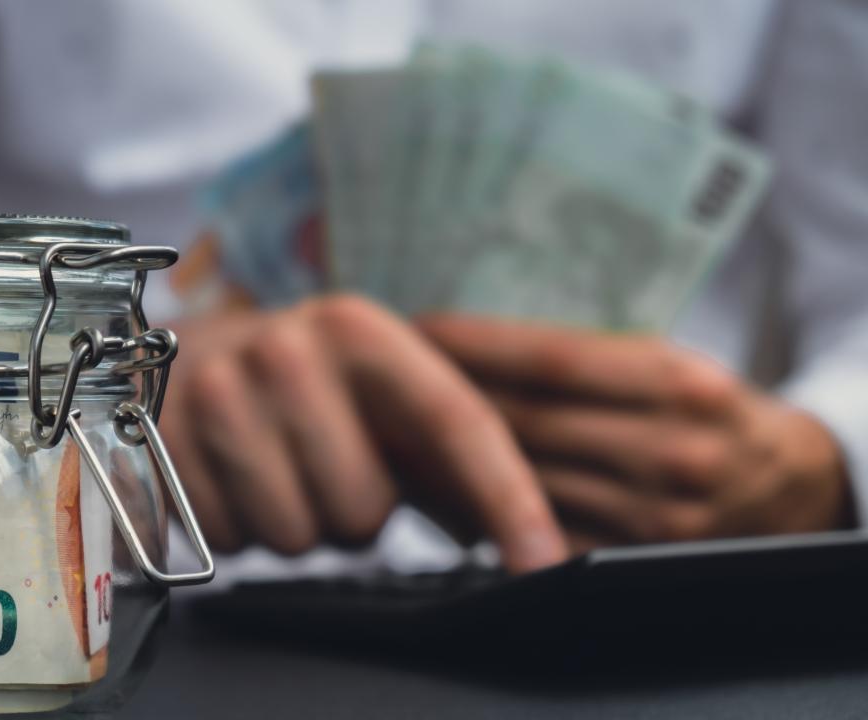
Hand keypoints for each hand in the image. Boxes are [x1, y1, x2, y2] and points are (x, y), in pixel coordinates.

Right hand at [160, 295, 568, 571]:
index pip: (456, 422)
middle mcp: (288, 349)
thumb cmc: (308, 383)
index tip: (542, 562)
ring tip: (281, 472)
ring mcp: (217, 393)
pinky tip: (234, 480)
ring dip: (298, 525)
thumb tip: (527, 535)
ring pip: (296, 536)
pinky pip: (231, 541)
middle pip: (365, 509)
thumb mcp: (376, 386)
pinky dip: (240, 529)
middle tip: (328, 470)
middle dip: (356, 513)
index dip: (508, 500)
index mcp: (361, 329)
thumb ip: (447, 449)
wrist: (190, 352)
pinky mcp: (164, 441)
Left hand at [417, 314, 853, 551]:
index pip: (556, 359)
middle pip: (529, 422)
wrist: (787, 486)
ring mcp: (655, 516)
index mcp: (682, 383)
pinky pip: (538, 531)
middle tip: (387, 373)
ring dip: (449, 456)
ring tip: (394, 426)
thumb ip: (586, 358)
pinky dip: (484, 508)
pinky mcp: (635, 561)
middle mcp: (672, 450)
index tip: (419, 327)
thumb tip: (468, 341)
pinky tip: (440, 484)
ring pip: (523, 481)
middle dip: (447, 396)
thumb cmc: (706, 411)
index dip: (478, 344)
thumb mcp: (669, 364)